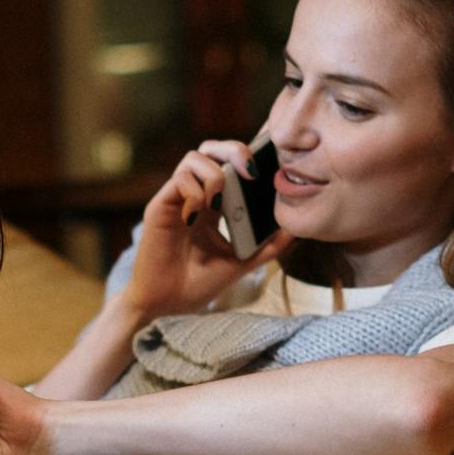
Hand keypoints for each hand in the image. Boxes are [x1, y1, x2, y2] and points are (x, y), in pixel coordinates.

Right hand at [123, 139, 293, 318]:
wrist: (165, 304)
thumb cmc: (196, 283)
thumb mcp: (239, 263)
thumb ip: (265, 247)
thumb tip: (294, 231)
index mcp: (213, 205)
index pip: (229, 165)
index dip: (248, 157)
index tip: (269, 166)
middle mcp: (195, 196)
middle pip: (211, 149)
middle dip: (234, 150)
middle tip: (251, 171)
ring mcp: (176, 199)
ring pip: (194, 158)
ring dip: (214, 175)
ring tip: (219, 204)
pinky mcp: (159, 206)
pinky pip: (178, 180)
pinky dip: (194, 193)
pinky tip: (195, 218)